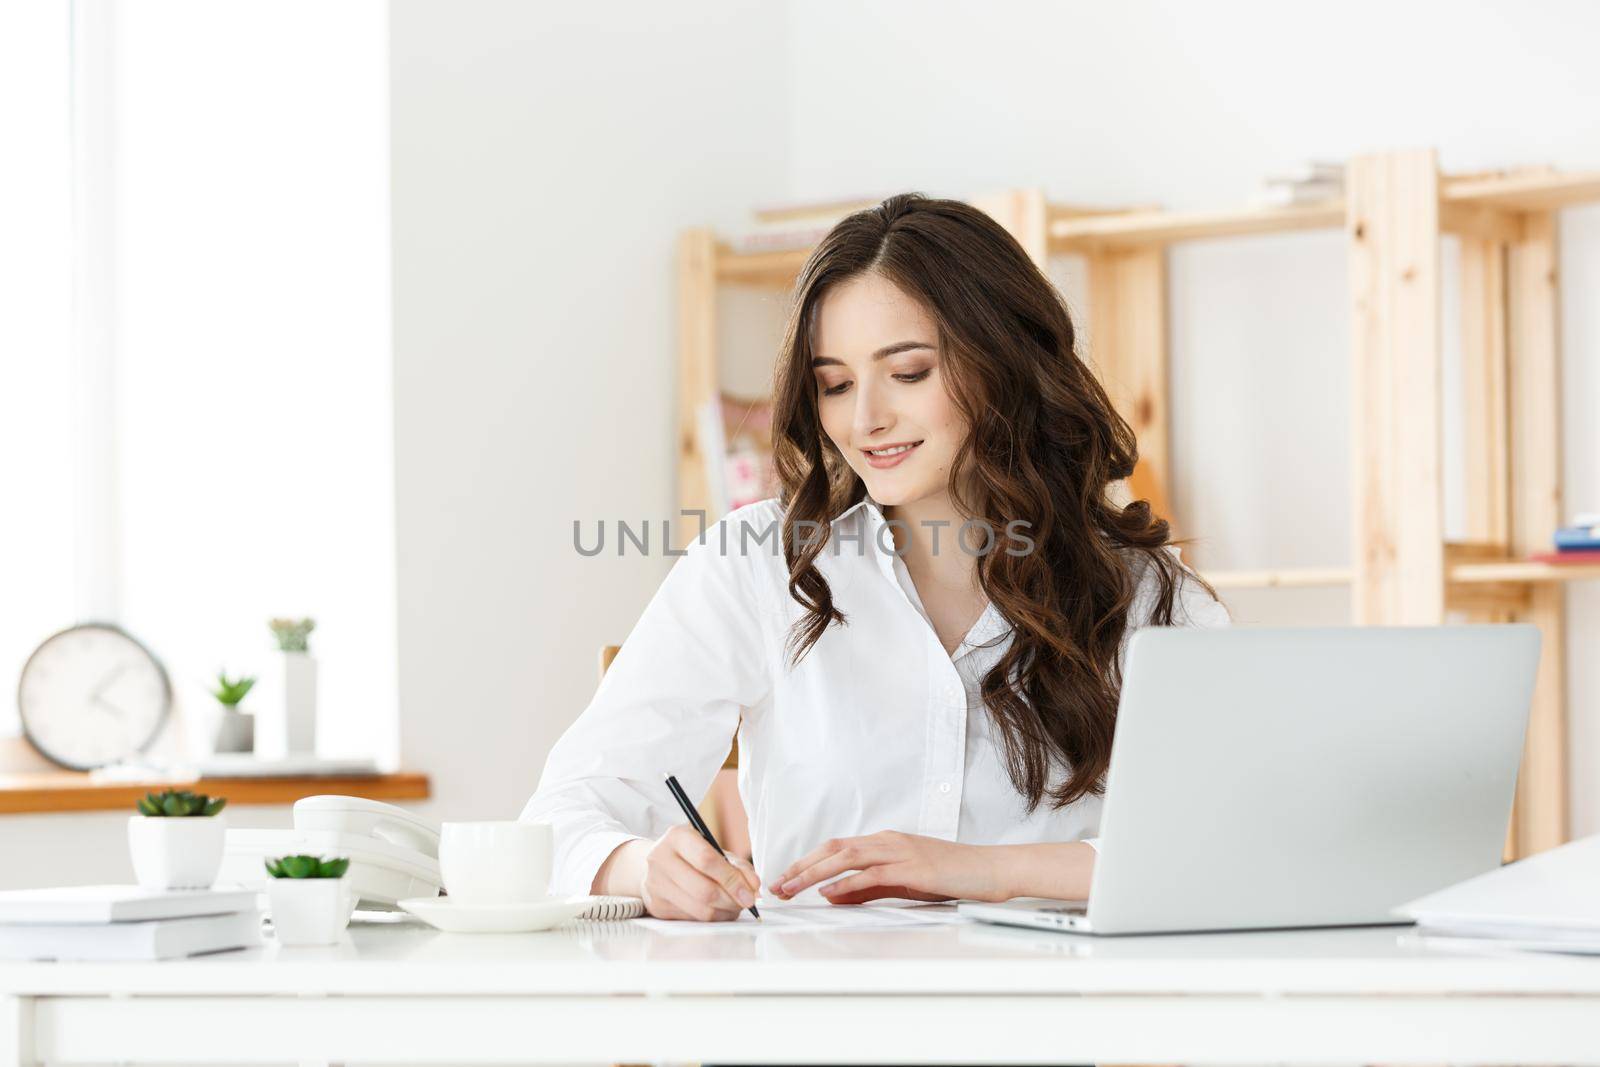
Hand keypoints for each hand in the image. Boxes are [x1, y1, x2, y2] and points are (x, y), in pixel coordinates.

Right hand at [639, 825, 759, 920]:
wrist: (655, 864)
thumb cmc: (690, 854)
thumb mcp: (713, 849)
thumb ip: (737, 866)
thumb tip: (754, 887)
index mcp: (677, 837)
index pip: (707, 860)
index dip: (732, 879)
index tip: (750, 892)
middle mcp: (661, 859)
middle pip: (704, 890)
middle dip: (732, 900)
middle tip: (746, 902)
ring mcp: (655, 884)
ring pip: (700, 910)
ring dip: (725, 912)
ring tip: (734, 906)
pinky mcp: (656, 906)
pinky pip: (693, 919)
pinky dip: (712, 917)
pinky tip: (717, 909)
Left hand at [772, 830, 1014, 904]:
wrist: (989, 870)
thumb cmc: (949, 876)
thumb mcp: (901, 883)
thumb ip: (867, 888)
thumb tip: (831, 894)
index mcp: (883, 842)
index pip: (835, 848)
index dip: (806, 862)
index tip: (784, 879)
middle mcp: (887, 841)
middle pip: (833, 848)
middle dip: (801, 867)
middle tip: (776, 885)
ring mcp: (900, 851)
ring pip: (846, 857)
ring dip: (815, 873)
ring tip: (792, 888)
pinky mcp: (913, 868)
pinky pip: (873, 873)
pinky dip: (848, 882)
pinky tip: (829, 892)